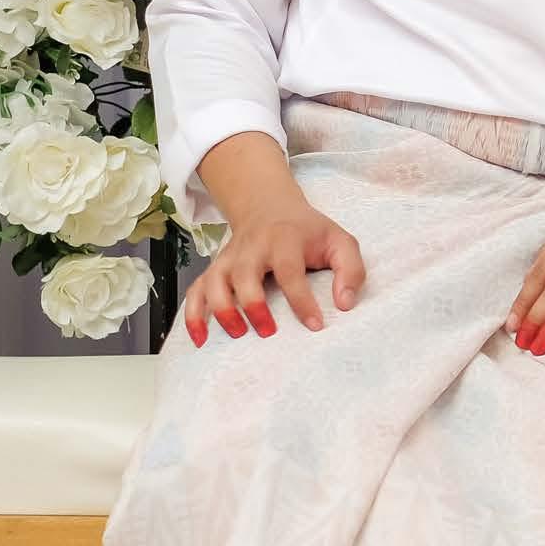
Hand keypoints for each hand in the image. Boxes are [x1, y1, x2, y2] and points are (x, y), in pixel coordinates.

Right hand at [181, 194, 365, 345]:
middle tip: (268, 331)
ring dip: (221, 310)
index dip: (302, 300)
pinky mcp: (215, 269)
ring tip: (237, 334)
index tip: (314, 325)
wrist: (269, 207)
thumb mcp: (339, 241)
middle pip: (244, 275)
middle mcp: (252, 248)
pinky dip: (193, 314)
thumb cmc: (308, 232)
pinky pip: (196, 290)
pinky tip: (201, 338)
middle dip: (253, 305)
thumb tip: (345, 304)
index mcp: (284, 240)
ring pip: (214, 282)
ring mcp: (230, 259)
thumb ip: (351, 270)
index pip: (290, 271)